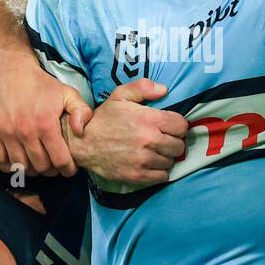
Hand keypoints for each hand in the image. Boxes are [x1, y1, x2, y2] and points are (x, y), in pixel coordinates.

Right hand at [0, 53, 92, 176]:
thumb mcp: (67, 93)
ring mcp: (6, 132)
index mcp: (46, 123)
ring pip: (21, 166)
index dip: (67, 168)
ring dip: (31, 170)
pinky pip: (0, 160)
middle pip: (41, 166)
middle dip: (51, 170)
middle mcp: (25, 131)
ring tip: (37, 164)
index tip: (69, 169)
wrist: (9, 71)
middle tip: (54, 166)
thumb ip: (81, 111)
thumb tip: (81, 132)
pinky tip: (19, 161)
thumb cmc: (41, 84)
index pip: (60, 160)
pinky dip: (10, 166)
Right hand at [65, 79, 188, 185]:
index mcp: (148, 119)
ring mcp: (144, 160)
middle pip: (179, 145)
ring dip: (166, 156)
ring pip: (171, 161)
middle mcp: (149, 140)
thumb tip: (164, 90)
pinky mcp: (138, 175)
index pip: (181, 126)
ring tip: (155, 150)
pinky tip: (150, 163)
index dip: (177, 125)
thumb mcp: (120, 95)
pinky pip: (162, 176)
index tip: (169, 126)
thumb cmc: (104, 118)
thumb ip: (143, 87)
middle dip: (174, 141)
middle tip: (162, 139)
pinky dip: (160, 171)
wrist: (83, 143)